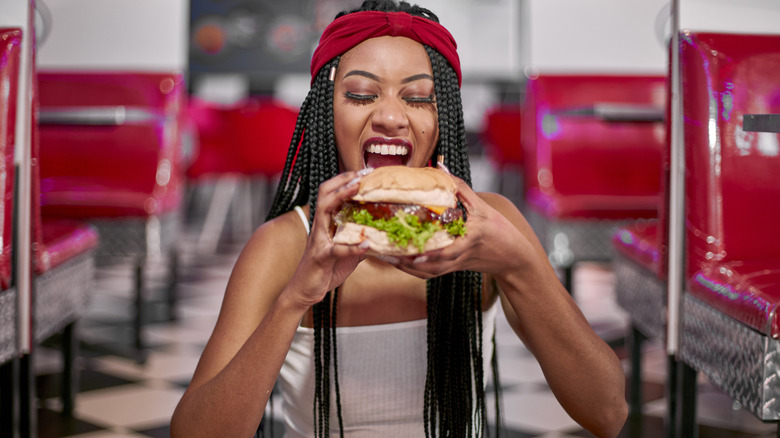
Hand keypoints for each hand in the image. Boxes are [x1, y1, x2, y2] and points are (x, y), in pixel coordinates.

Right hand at [284, 170, 372, 307]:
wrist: (305, 291)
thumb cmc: (325, 269)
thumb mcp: (346, 251)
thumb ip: (359, 240)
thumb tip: (381, 234)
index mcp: (325, 222)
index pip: (330, 192)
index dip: (345, 179)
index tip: (365, 170)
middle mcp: (319, 226)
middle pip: (325, 193)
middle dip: (343, 180)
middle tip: (363, 173)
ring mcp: (318, 240)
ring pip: (325, 211)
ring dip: (342, 197)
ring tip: (359, 189)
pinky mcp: (321, 258)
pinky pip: (336, 249)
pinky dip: (352, 247)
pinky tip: (367, 244)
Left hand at [390, 176, 534, 278]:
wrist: (514, 258)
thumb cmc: (500, 231)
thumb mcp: (483, 206)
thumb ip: (460, 188)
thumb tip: (440, 167)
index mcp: (471, 238)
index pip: (451, 249)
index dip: (433, 254)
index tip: (415, 255)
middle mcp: (462, 255)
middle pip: (432, 265)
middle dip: (408, 263)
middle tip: (385, 253)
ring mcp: (457, 264)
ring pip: (429, 272)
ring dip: (407, 268)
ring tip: (385, 257)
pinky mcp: (454, 268)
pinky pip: (432, 273)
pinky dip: (414, 270)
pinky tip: (399, 260)